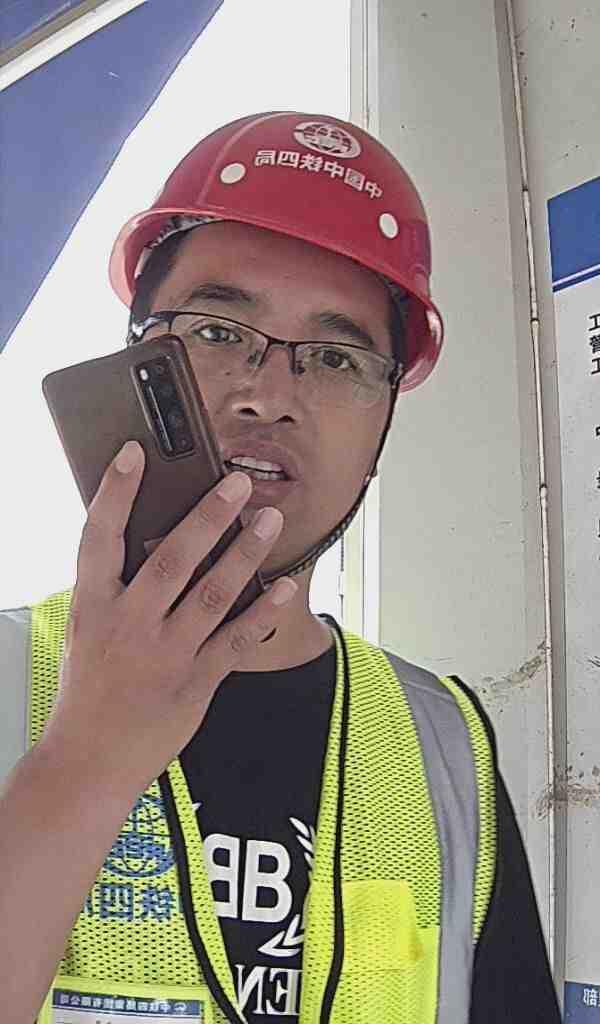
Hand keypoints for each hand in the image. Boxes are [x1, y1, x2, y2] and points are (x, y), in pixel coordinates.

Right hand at [40, 440, 296, 796]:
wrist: (89, 762)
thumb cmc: (89, 692)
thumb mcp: (86, 631)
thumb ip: (115, 589)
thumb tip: (148, 540)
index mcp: (93, 607)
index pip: (100, 537)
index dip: (116, 491)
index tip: (135, 452)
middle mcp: (129, 625)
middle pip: (171, 558)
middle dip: (208, 516)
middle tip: (237, 482)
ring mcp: (165, 654)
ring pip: (212, 593)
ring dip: (245, 554)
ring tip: (270, 521)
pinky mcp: (195, 681)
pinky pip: (236, 641)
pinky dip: (264, 614)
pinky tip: (286, 588)